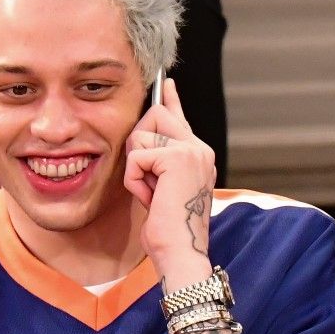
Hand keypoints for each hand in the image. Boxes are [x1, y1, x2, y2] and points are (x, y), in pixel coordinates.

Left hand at [124, 78, 216, 291]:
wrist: (180, 251)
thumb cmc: (168, 229)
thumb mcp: (161, 188)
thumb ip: (158, 162)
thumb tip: (143, 139)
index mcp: (199, 155)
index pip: (179, 118)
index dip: (170, 100)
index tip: (166, 82)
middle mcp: (199, 148)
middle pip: (155, 116)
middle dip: (138, 146)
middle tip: (147, 181)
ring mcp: (191, 150)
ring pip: (141, 136)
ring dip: (136, 169)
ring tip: (152, 194)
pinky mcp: (177, 157)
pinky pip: (136, 157)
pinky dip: (135, 180)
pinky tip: (150, 198)